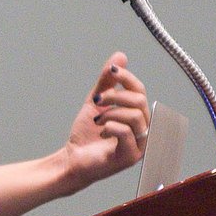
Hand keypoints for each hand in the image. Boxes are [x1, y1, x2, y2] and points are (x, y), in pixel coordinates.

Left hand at [62, 52, 149, 190]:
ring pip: (135, 116)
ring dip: (111, 112)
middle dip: (115, 96)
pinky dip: (111, 126)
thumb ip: (107, 81)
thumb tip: (120, 56)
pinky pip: (127, 133)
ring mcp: (139, 145)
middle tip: (96, 100)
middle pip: (140, 101)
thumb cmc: (86, 134)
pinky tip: (101, 130)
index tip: (111, 70)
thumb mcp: (96, 101)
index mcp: (137, 116)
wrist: (72, 159)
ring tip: (97, 118)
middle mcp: (143, 130)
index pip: (140, 91)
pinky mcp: (130, 157)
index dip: (127, 77)